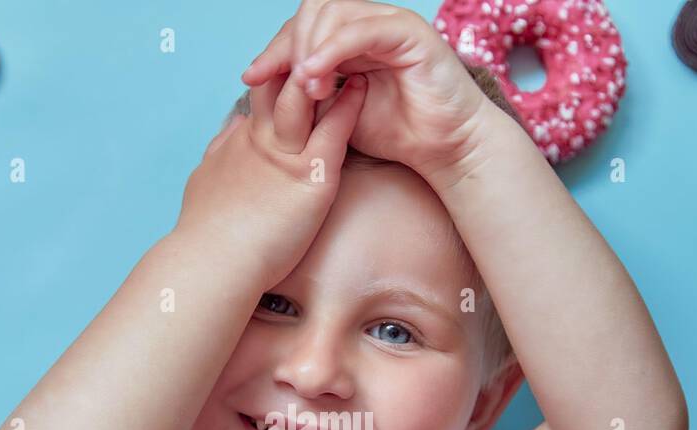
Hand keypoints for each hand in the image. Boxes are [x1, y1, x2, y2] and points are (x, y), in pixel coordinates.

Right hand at [174, 67, 366, 292]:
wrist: (212, 262)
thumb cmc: (206, 237)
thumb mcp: (204, 183)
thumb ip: (219, 155)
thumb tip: (230, 134)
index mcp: (239, 144)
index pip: (261, 100)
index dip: (277, 80)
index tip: (293, 69)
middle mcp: (260, 139)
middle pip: (281, 85)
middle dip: (301, 63)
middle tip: (324, 48)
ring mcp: (285, 154)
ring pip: (306, 96)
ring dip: (326, 72)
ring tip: (348, 52)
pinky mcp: (308, 176)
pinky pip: (334, 129)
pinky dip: (349, 105)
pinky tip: (363, 88)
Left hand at [241, 0, 499, 183]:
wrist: (446, 149)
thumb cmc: (399, 134)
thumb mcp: (337, 115)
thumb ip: (308, 95)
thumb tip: (266, 89)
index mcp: (352, 39)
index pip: (302, 27)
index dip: (274, 49)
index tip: (250, 78)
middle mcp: (369, 24)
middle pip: (311, 11)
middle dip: (286, 45)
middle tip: (276, 83)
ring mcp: (389, 23)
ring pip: (332, 12)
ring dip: (308, 49)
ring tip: (306, 90)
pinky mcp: (408, 32)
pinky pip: (360, 30)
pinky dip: (331, 51)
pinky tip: (315, 78)